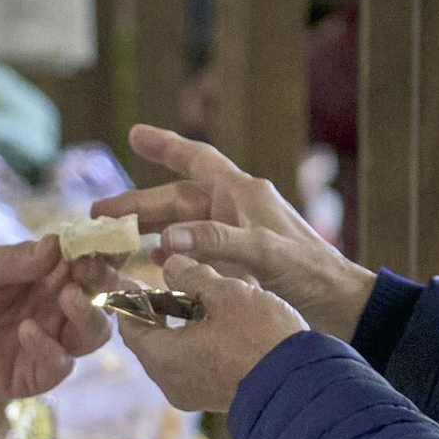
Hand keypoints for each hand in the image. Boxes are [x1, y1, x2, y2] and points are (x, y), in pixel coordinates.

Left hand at [0, 236, 113, 399]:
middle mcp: (56, 309)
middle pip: (102, 300)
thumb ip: (16, 259)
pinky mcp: (32, 376)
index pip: (91, 262)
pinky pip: (58, 366)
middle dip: (104, 285)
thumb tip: (59, 243)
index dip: (106, 252)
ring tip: (67, 299)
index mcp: (48, 275)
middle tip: (90, 272)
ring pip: (91, 335)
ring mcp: (48, 344)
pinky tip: (27, 331)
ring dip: (88, 316)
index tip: (107, 241)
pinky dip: (50, 350)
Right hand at [77, 125, 376, 340]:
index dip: (164, 146)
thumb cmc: (308, 273)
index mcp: (242, 193)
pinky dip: (173, 257)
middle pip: (177, 199)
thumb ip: (215, 243)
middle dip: (138, 205)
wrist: (339, 304)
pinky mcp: (236, 262)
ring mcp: (235, 235)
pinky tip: (156, 267)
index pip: (196, 160)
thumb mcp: (263, 254)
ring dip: (150, 232)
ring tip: (116, 243)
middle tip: (98, 215)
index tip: (134, 134)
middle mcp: (235, 208)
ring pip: (182, 227)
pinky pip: (194, 253)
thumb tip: (166, 240)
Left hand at [119, 258, 307, 411]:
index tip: (135, 280)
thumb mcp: (226, 293)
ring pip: (176, 354)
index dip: (130, 300)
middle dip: (159, 312)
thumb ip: (193, 276)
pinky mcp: (215, 398)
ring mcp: (193, 395)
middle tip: (169, 285)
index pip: (130, 327)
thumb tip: (172, 264)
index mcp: (163, 357)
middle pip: (152, 341)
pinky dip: (199, 344)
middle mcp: (170, 382)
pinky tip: (219, 323)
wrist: (300, 386)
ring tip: (199, 299)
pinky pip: (195, 367)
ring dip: (182, 326)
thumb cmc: (261, 337)